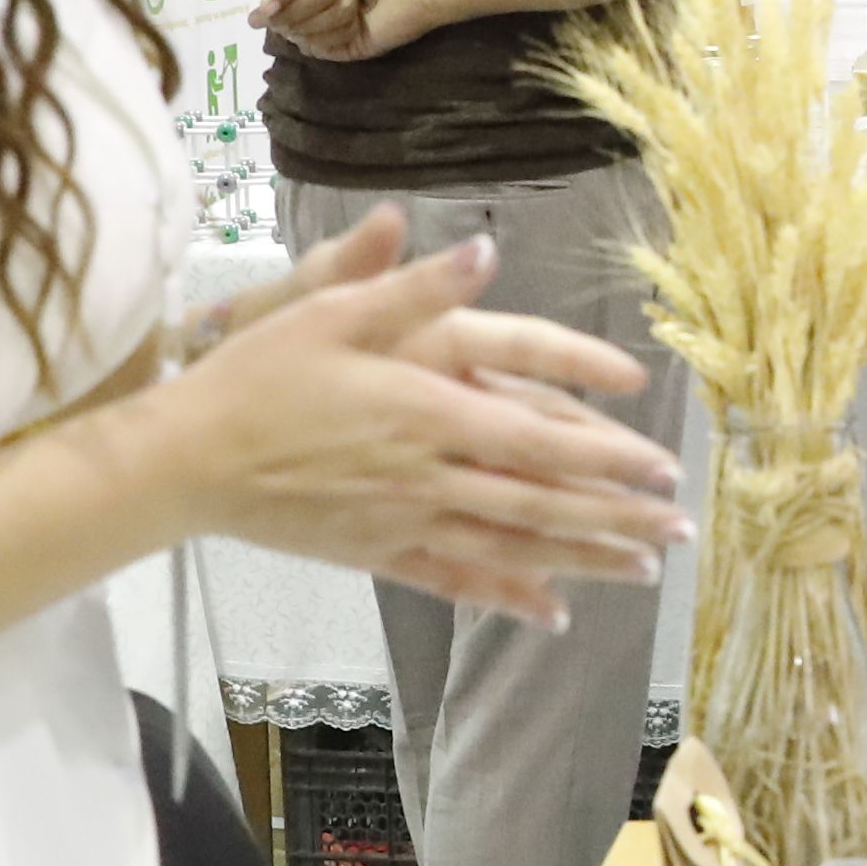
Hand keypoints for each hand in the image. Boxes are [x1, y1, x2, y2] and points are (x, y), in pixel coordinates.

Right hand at [134, 209, 687, 620]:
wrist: (185, 458)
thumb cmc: (257, 374)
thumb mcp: (327, 309)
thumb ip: (411, 285)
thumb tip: (484, 252)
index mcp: (423, 403)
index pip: (535, 427)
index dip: (602, 444)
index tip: (657, 456)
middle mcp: (427, 467)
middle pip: (541, 496)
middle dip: (619, 513)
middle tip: (681, 525)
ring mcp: (406, 517)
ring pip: (512, 544)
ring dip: (584, 558)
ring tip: (645, 569)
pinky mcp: (380, 551)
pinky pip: (457, 580)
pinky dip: (508, 597)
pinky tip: (553, 613)